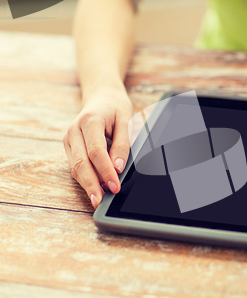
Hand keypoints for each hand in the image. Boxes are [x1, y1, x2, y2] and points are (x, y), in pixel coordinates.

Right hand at [63, 88, 132, 208]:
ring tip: (98, 199)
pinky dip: (85, 179)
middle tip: (101, 201)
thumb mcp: (126, 120)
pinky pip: (75, 166)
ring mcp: (69, 139)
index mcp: (90, 120)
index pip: (96, 152)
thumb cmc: (115, 108)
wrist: (101, 97)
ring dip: (87, 184)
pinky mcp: (69, 146)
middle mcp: (74, 130)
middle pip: (81, 163)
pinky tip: (95, 188)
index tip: (116, 185)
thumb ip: (123, 144)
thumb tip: (118, 167)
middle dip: (92, 184)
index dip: (105, 171)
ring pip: (75, 167)